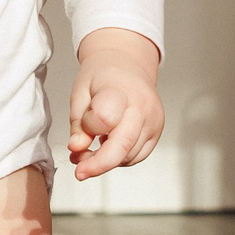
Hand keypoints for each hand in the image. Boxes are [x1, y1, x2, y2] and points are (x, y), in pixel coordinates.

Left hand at [67, 28, 162, 179]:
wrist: (127, 63)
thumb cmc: (102, 75)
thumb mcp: (80, 93)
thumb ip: (77, 123)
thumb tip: (77, 148)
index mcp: (119, 91)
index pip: (105, 119)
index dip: (88, 130)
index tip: (77, 135)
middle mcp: (142, 107)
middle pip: (122, 146)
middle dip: (97, 164)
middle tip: (79, 171)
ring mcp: (153, 120)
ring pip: (129, 156)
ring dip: (107, 161)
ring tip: (90, 150)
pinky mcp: (157, 131)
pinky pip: (137, 155)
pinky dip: (120, 157)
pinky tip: (108, 145)